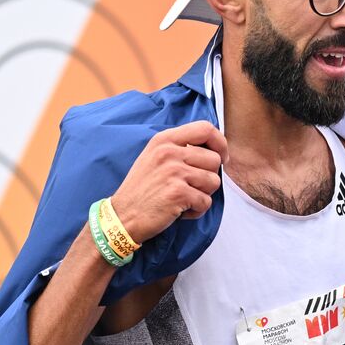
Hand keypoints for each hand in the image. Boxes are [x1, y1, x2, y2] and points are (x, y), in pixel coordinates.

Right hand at [110, 121, 227, 243]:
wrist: (122, 216)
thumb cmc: (143, 189)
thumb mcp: (155, 156)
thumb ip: (180, 148)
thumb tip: (215, 148)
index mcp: (164, 139)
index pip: (205, 128)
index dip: (220, 143)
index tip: (221, 157)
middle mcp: (169, 152)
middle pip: (214, 159)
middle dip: (209, 177)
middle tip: (191, 187)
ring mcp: (174, 172)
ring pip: (214, 181)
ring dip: (203, 195)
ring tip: (183, 198)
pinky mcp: (178, 193)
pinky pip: (206, 202)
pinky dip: (196, 211)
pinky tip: (180, 210)